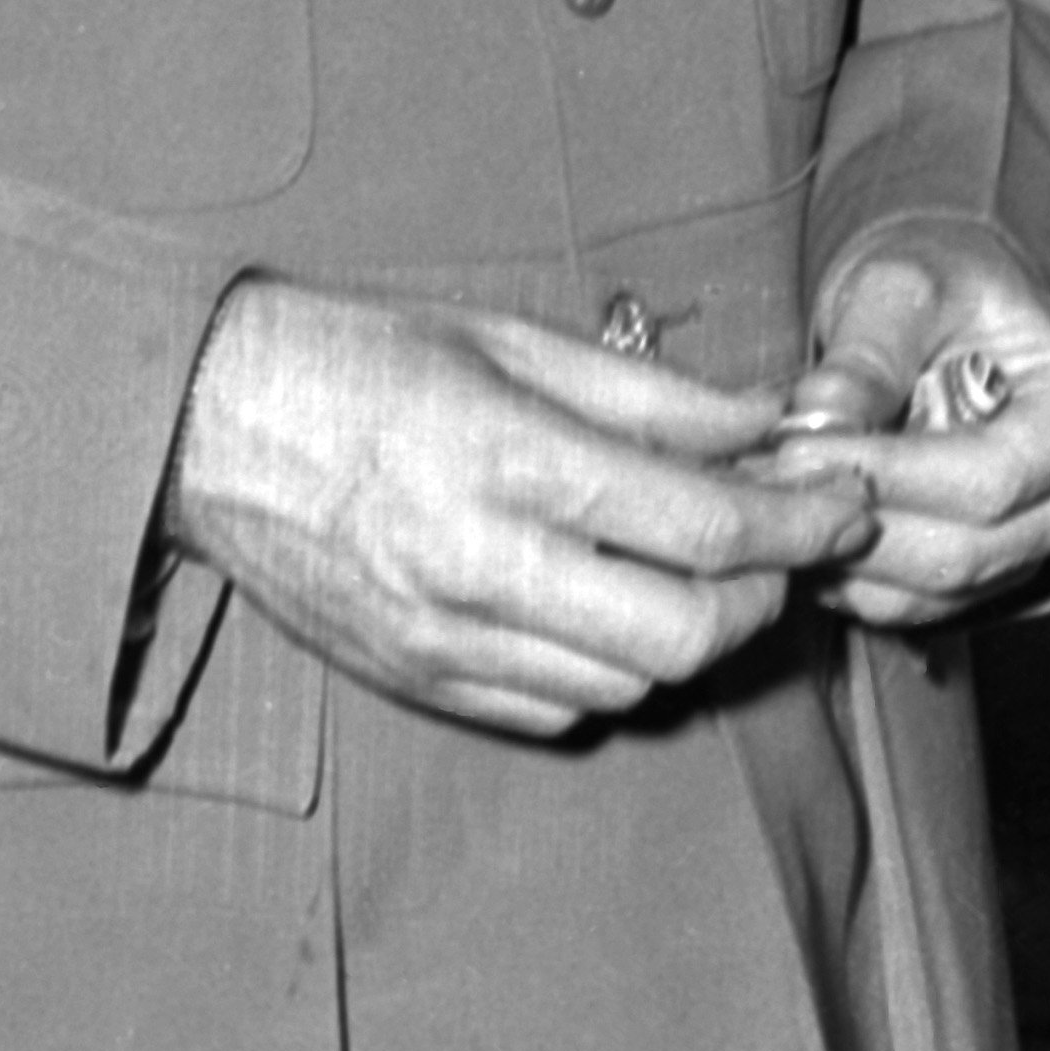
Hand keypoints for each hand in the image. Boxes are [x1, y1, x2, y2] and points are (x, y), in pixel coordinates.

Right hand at [171, 281, 874, 740]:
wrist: (207, 425)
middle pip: (684, 635)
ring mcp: (444, 636)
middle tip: (774, 546)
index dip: (802, 522)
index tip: (843, 503)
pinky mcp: (418, 679)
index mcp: (507, 458)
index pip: (704, 524)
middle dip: (759, 596)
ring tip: (691, 570)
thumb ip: (650, 396)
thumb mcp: (509, 340)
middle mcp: (479, 562)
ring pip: (630, 686)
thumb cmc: (361, 358)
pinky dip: (607, 671)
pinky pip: (556, 710)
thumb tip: (768, 427)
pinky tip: (603, 607)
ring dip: (687, 638)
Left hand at [768, 224, 1049, 633]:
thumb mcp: (904, 287)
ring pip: (932, 593)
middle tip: (762, 486)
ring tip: (766, 505)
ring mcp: (1036, 547)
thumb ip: (868, 352)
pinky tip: (795, 530)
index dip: (887, 477)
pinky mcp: (987, 578)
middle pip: (963, 552)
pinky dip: (846, 581)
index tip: (796, 451)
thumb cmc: (942, 287)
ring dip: (840, 560)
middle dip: (853, 525)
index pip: (987, 479)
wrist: (956, 312)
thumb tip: (821, 418)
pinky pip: (913, 609)